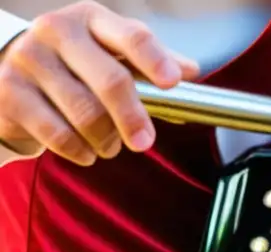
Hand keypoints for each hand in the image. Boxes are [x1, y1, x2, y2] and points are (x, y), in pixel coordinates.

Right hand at [0, 1, 199, 165]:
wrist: (7, 73)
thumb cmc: (74, 65)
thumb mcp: (110, 53)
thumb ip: (150, 61)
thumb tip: (190, 70)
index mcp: (90, 19)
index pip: (132, 36)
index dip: (156, 61)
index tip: (173, 83)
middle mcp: (56, 31)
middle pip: (111, 81)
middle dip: (133, 119)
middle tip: (144, 142)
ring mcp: (29, 60)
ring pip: (87, 115)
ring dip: (107, 141)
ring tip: (109, 145)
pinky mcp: (10, 93)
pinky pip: (61, 136)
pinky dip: (81, 152)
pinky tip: (85, 150)